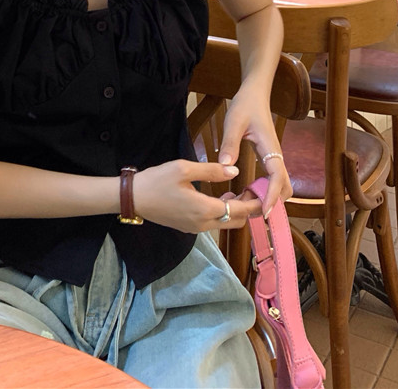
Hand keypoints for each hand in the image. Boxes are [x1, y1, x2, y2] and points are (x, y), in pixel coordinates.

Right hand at [133, 159, 261, 233]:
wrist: (133, 198)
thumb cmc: (157, 181)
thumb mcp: (183, 168)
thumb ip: (211, 170)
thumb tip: (234, 170)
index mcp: (204, 209)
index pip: (238, 210)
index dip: (254, 202)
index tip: (264, 191)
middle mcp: (203, 224)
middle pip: (236, 221)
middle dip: (248, 209)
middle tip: (254, 190)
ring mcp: (195, 228)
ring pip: (225, 223)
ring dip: (235, 211)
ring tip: (239, 191)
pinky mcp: (188, 227)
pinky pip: (214, 223)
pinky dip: (223, 213)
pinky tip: (221, 197)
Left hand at [217, 85, 292, 217]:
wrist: (254, 95)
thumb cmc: (245, 106)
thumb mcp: (234, 122)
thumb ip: (231, 143)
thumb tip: (226, 166)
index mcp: (271, 148)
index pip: (278, 177)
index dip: (272, 195)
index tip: (265, 211)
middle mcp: (276, 157)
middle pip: (285, 187)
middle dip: (273, 203)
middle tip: (250, 211)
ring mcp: (274, 159)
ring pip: (280, 186)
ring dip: (268, 198)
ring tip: (246, 202)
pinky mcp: (269, 160)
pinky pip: (272, 181)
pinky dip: (264, 191)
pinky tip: (247, 192)